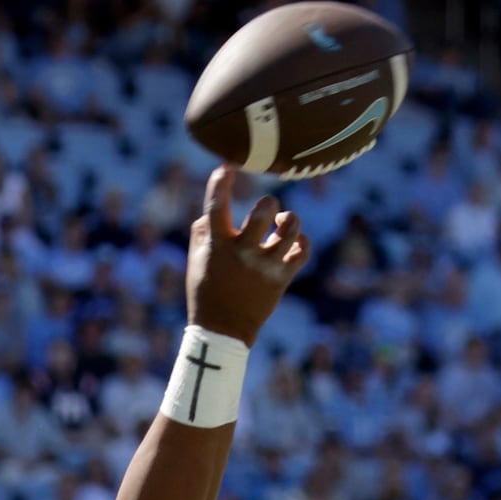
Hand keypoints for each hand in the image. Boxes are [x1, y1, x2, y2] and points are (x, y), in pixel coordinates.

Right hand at [187, 164, 309, 345]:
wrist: (222, 332)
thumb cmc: (207, 291)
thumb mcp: (197, 258)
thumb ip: (205, 229)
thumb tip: (216, 206)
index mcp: (217, 244)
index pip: (218, 203)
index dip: (222, 180)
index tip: (228, 168)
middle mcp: (243, 252)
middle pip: (264, 210)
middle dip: (268, 203)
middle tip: (266, 212)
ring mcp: (264, 266)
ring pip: (291, 228)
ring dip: (289, 220)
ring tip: (281, 225)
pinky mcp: (281, 280)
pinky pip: (303, 252)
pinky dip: (302, 242)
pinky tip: (293, 243)